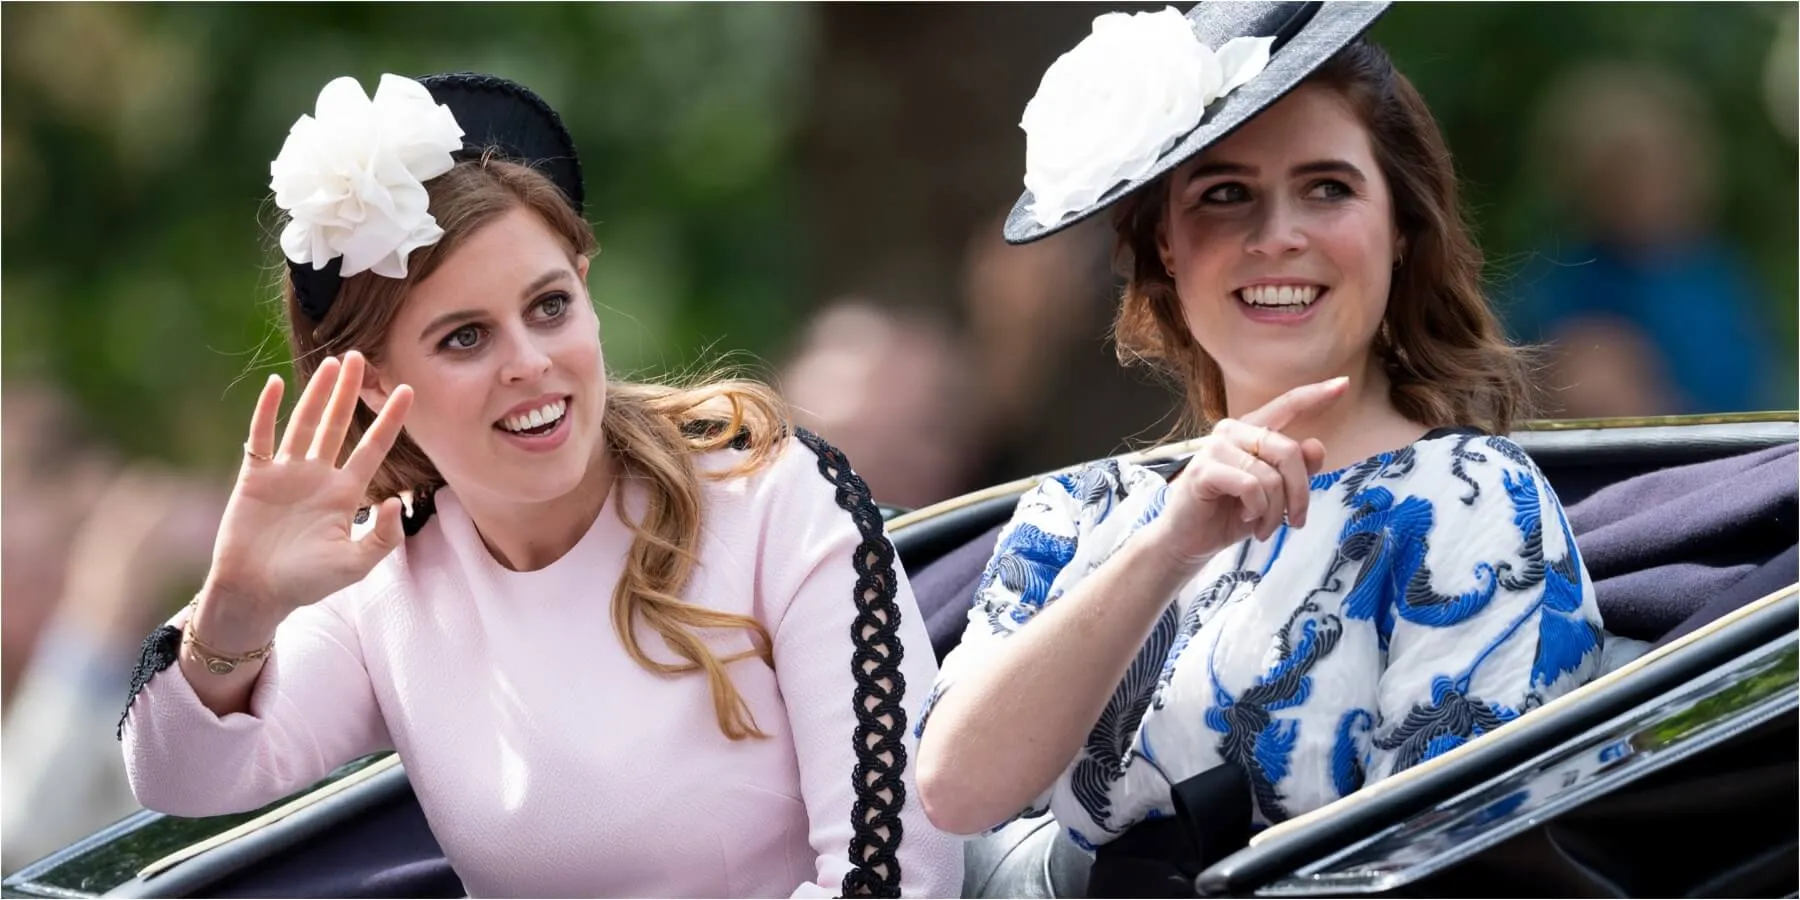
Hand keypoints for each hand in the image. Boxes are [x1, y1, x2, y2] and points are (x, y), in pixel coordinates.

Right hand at [200, 351, 413, 638]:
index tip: (408, 389)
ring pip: (305, 423)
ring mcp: (286, 473)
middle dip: (350, 392)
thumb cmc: (307, 583)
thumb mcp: (355, 564)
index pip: (373, 447)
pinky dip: (267, 411)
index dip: (390, 419)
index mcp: (345, 492)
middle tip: (361, 356)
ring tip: (331, 362)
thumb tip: (393, 502)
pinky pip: (261, 437)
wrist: (256, 592)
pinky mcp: (255, 476)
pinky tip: (275, 384)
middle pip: (338, 424)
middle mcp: (319, 475)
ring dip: (317, 393)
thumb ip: (381, 537)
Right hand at [1146, 377, 1347, 567]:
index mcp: (1251, 431)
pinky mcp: (1203, 470)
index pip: (1287, 405)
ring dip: (1275, 511)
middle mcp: (1232, 431)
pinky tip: (1247, 518)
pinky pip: (1250, 485)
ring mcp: (1215, 448)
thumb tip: (1317, 445)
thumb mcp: (1275, 495)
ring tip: (1266, 528)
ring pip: (1270, 475)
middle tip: (1296, 521)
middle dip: (1300, 493)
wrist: (1191, 540)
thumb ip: (1297, 470)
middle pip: (1288, 451)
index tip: (1344, 383)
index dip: (1316, 394)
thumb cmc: (1231, 513)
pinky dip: (1257, 509)